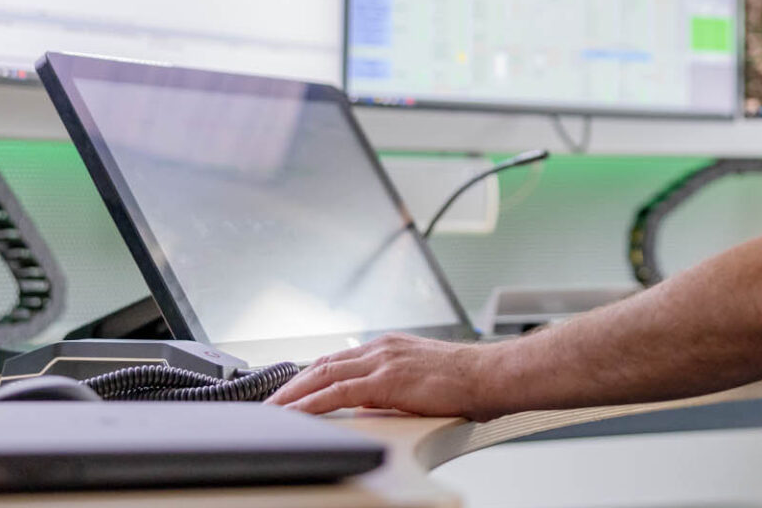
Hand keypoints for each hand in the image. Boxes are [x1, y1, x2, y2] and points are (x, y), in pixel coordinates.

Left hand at [267, 334, 507, 418]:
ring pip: (322, 375)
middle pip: (322, 365)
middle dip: (292, 385)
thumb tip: (372, 407)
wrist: (491, 375)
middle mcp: (381, 348)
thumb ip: (393, 389)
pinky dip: (310, 403)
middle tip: (270, 403)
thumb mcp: (422, 381)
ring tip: (272, 411)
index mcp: (389, 347)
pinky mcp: (384, 379)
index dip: (310, 376)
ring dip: (293, 394)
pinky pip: (336, 392)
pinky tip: (295, 414)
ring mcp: (381, 360)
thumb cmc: (468, 382)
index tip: (292, 389)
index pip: (337, 360)